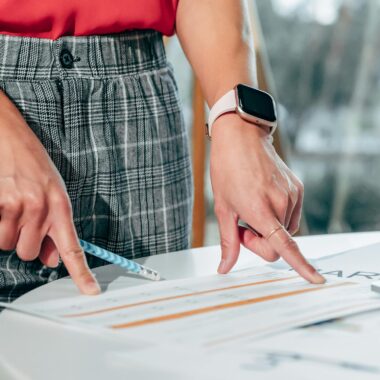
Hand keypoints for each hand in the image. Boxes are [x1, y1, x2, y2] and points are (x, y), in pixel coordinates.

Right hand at [0, 91, 99, 294]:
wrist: (11, 138)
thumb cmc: (35, 167)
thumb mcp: (55, 195)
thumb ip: (55, 228)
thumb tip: (54, 260)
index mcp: (61, 207)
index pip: (73, 247)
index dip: (81, 272)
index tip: (91, 290)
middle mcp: (42, 208)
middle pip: (30, 253)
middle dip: (26, 242)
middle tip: (25, 220)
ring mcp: (18, 206)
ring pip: (8, 245)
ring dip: (8, 233)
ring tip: (13, 209)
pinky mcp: (0, 203)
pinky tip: (2, 204)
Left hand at [210, 113, 324, 283]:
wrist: (241, 137)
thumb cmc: (227, 169)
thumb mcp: (223, 208)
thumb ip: (228, 242)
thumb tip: (225, 268)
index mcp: (261, 210)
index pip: (284, 246)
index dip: (301, 266)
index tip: (315, 280)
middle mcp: (281, 203)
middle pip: (277, 243)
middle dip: (258, 241)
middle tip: (242, 223)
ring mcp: (292, 194)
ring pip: (284, 229)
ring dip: (268, 227)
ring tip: (251, 206)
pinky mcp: (297, 188)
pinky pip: (291, 214)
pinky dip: (277, 215)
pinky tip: (263, 199)